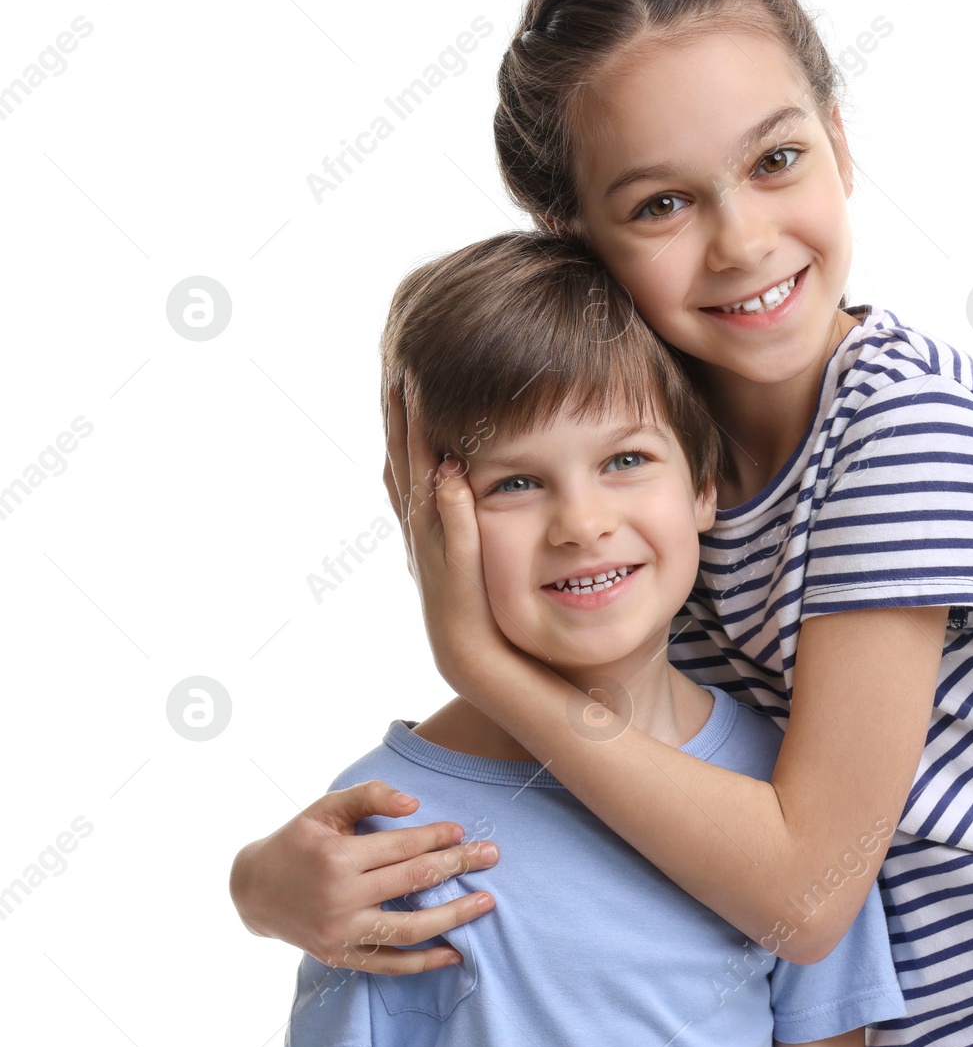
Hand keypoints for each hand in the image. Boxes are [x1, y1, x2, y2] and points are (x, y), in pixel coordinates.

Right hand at [229, 779, 498, 972]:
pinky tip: (455, 954)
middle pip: (414, 881)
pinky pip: (389, 965)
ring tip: (486, 903)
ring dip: (454, 916)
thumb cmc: (298, 841)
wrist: (253, 890)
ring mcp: (340, 932)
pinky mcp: (339, 957)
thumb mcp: (325, 808)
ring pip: (409, 929)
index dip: (437, 837)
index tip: (462, 831)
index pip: (402, 847)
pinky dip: (424, 963)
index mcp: (337, 856)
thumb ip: (369, 796)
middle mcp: (339, 897)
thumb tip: (413, 803)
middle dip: (458, 865)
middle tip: (492, 855)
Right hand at [382, 376, 527, 698]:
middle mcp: (425, 542)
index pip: (413, 469)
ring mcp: (436, 563)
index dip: (404, 427)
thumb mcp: (482, 553)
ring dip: (415, 451)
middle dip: (401, 424)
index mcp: (430, 530)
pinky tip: (451, 473)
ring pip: (420, 497)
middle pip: (406, 472)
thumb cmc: (497, 613)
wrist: (488, 672)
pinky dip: (450, 509)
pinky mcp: (456, 588)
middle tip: (399, 375)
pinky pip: (453, 542)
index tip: (402, 381)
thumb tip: (466, 471)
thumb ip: (471, 515)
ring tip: (412, 404)